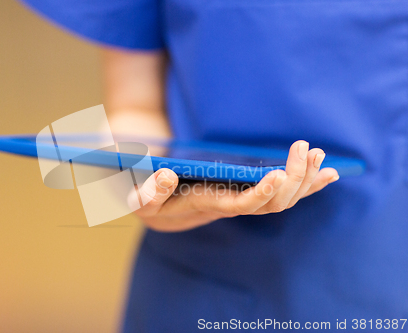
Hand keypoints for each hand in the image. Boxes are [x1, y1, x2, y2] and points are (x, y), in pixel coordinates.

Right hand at [130, 140, 339, 231]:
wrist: (160, 207)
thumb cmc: (149, 199)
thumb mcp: (138, 196)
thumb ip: (148, 192)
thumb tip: (166, 177)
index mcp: (207, 205)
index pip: (241, 206)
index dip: (261, 194)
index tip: (278, 175)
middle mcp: (231, 206)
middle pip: (273, 204)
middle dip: (295, 179)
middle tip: (306, 148)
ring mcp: (242, 200)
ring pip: (284, 200)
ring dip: (305, 179)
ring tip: (319, 154)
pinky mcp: (248, 192)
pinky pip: (283, 192)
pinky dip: (308, 183)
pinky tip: (328, 173)